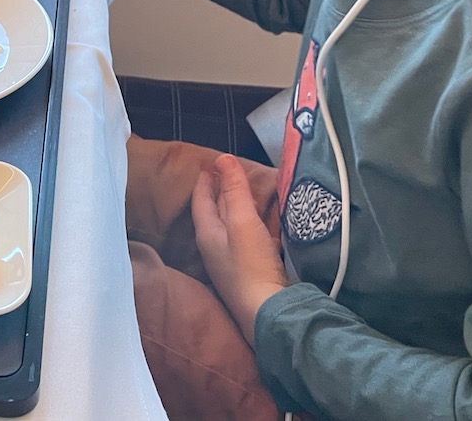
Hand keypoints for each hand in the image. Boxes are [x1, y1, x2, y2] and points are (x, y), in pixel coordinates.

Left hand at [193, 153, 290, 339]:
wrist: (269, 313)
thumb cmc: (251, 266)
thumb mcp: (243, 222)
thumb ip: (234, 190)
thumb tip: (223, 158)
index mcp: (208, 234)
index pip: (201, 200)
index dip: (205, 180)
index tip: (209, 163)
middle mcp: (215, 248)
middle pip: (215, 213)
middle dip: (220, 192)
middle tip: (228, 173)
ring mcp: (232, 262)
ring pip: (232, 227)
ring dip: (238, 208)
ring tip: (248, 192)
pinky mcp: (251, 272)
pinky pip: (249, 241)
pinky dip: (253, 227)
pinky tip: (266, 225)